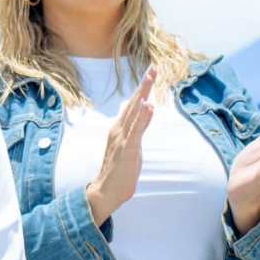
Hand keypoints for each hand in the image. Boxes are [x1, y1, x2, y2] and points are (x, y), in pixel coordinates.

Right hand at [86, 67, 156, 225]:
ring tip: (151, 78)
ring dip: (143, 94)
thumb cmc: (118, 172)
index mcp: (120, 129)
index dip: (142, 89)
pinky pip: (136, 131)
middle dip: (144, 85)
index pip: (133, 105)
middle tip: (153, 68)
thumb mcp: (130, 149)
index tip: (151, 73)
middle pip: (134, 103)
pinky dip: (143, 117)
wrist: (105, 191)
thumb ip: (135, 132)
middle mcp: (119, 129)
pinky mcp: (127, 149)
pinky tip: (148, 106)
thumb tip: (143, 118)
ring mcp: (122, 138)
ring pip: (134, 112)